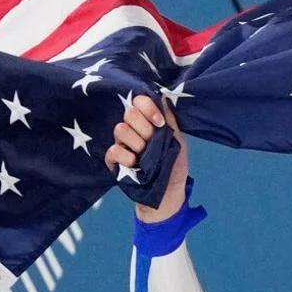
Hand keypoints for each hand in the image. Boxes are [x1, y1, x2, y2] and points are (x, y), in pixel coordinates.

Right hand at [104, 94, 188, 221]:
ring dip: (137, 144)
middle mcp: (133, 130)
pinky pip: (114, 150)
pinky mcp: (114, 161)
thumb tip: (163, 97)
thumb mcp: (178, 142)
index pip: (139, 102)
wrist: (169, 194)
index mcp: (148, 123)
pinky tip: (135, 165)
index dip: (148, 108)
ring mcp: (122, 145)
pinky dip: (126, 157)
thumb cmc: (174, 168)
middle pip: (129, 113)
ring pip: (120, 129)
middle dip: (145, 129)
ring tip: (145, 157)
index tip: (160, 123)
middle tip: (153, 143)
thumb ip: (170, 121)